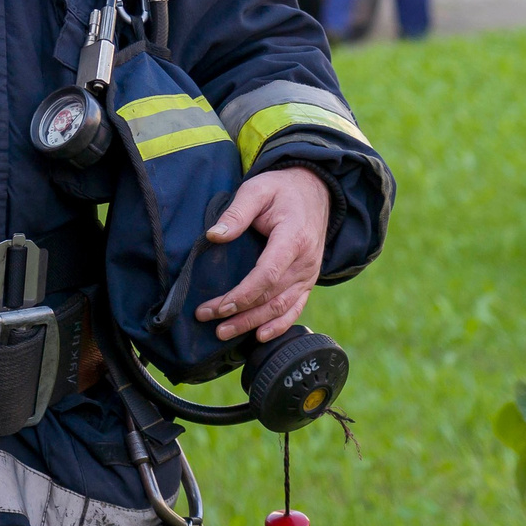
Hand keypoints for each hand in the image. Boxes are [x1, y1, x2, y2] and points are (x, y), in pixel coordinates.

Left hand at [197, 166, 330, 342]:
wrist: (315, 191)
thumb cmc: (282, 190)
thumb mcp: (257, 189)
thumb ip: (236, 212)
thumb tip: (213, 236)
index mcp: (293, 239)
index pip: (268, 275)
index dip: (243, 295)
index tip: (218, 306)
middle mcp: (305, 261)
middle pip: (272, 297)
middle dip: (240, 314)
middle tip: (211, 322)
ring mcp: (309, 274)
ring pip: (282, 308)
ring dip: (253, 324)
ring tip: (225, 333)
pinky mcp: (308, 280)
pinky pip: (296, 308)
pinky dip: (279, 326)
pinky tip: (261, 337)